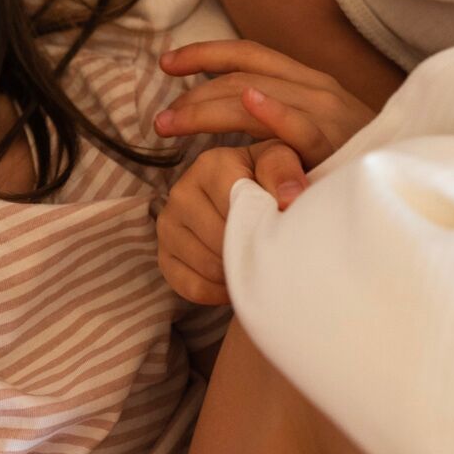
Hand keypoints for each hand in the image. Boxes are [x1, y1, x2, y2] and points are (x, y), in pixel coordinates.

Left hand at [153, 40, 375, 168]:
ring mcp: (328, 114)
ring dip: (208, 106)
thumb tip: (231, 110)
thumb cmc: (352, 164)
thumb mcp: (314, 132)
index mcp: (308, 81)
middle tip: (160, 121)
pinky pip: (301, 124)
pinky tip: (249, 102)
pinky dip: (275, 110)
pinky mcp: (337, 144)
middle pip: (241, 77)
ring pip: (256, 95)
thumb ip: (279, 119)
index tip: (165, 63)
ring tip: (173, 123)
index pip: (248, 55)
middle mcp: (317, 88)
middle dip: (194, 95)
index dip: (204, 54)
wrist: (402, 186)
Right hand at [157, 141, 306, 305]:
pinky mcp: (164, 254)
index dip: (262, 228)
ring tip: (255, 265)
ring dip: (235, 274)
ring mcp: (168, 224)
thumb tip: (289, 197)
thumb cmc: (266, 177)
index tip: (280, 232)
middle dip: (249, 253)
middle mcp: (182, 192)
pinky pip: (191, 287)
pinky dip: (217, 292)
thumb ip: (283, 171)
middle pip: (221, 241)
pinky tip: (235, 280)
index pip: (237, 209)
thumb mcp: (280, 161)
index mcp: (210, 166)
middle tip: (271, 255)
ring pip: (207, 266)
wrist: (246, 191)